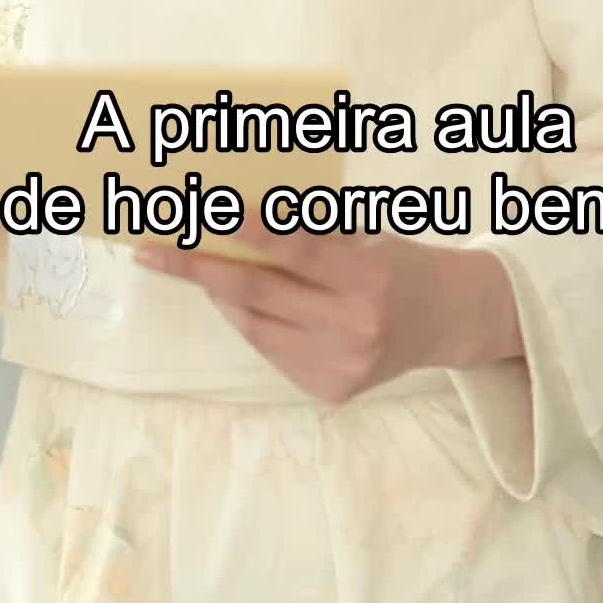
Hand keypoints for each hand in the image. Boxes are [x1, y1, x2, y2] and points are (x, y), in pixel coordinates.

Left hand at [134, 207, 522, 403]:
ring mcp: (340, 366)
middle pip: (260, 293)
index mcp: (370, 279)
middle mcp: (355, 328)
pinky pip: (271, 350)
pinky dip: (248, 320)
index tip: (206, 212)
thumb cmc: (399, 260)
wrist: (447, 318)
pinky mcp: (330, 390)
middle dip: (200, 268)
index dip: (249, 230)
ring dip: (218, 294)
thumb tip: (241, 211)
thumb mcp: (366, 234)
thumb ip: (313, 229)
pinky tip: (235, 299)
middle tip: (154, 248)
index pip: (297, 251)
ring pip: (255, 326)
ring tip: (189, 267)